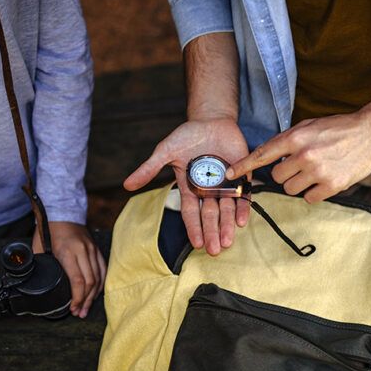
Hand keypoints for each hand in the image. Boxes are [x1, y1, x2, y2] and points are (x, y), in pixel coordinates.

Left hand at [33, 221, 105, 317]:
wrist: (63, 212)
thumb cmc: (48, 230)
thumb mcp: (39, 247)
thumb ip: (40, 264)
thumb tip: (35, 282)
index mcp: (68, 251)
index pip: (78, 280)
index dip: (77, 297)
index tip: (72, 308)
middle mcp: (83, 251)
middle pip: (90, 282)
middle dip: (85, 301)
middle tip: (79, 313)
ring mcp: (92, 250)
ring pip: (99, 278)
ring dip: (93, 296)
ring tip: (86, 308)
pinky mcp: (97, 249)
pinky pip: (103, 270)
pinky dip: (100, 284)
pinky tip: (95, 294)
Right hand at [124, 118, 250, 254]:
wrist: (211, 120)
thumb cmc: (187, 136)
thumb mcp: (165, 151)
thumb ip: (149, 169)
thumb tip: (127, 185)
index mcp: (190, 187)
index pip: (191, 212)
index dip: (194, 228)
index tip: (197, 244)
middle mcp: (208, 190)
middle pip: (210, 215)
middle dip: (212, 233)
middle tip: (214, 250)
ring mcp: (225, 184)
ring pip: (226, 209)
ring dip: (227, 226)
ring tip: (228, 241)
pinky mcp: (241, 175)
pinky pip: (243, 194)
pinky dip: (243, 207)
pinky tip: (242, 221)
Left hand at [227, 111, 370, 203]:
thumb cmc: (338, 129)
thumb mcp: (309, 126)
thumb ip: (288, 141)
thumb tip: (270, 157)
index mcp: (296, 137)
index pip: (262, 154)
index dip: (243, 166)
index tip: (229, 175)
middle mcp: (304, 154)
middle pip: (277, 177)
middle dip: (285, 174)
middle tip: (300, 166)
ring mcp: (318, 171)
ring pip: (291, 189)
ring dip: (299, 184)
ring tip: (315, 171)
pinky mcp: (332, 186)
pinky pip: (309, 198)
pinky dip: (313, 192)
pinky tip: (324, 180)